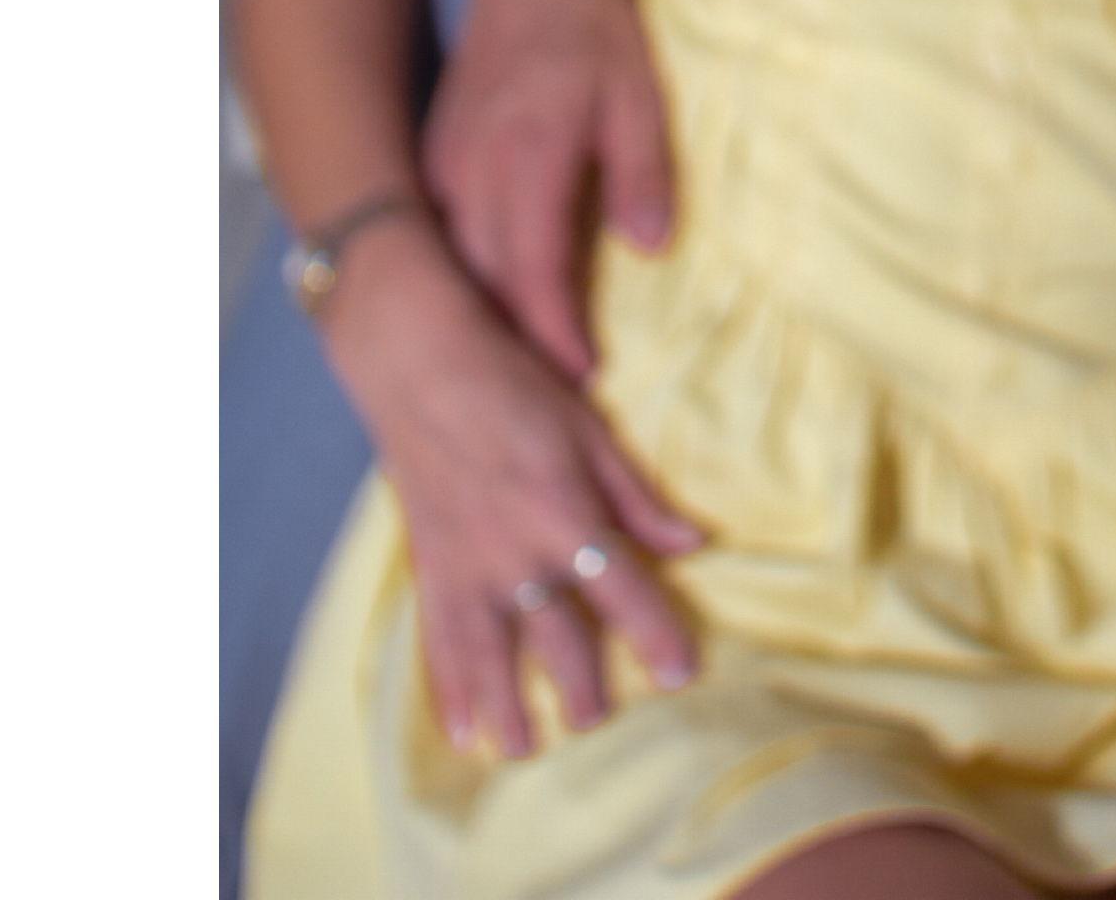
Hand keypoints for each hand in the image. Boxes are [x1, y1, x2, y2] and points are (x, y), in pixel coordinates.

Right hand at [324, 222, 703, 756]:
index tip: (680, 675)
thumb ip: (638, 496)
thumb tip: (693, 542)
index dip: (654, 635)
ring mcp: (468, 565)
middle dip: (582, 686)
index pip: (623, 589)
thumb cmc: (516, 387)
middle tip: (599, 719)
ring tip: (529, 748)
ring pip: (494, 654)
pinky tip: (459, 730)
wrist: (422, 368)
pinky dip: (449, 689)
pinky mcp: (430, 565)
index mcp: (567, 513)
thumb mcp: (590, 431)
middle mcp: (517, 552)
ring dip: (511, 706)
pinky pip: (440, 640)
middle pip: (559, 637)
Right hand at [423, 0, 672, 380]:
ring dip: (490, 319)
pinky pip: (446, 238)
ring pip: (458, 267)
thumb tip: (649, 249)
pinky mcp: (435, 159)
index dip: (554, 335)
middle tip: (558, 399)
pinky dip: (471, 279)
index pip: (531, 273)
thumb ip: (643, 174)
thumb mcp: (640, 97)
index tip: (583, 378)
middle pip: (485, 284)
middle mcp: (472, 169)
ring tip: (531, 369)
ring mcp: (445, 165)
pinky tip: (498, 307)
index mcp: (528, 155)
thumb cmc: (598, 31)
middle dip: (519, 347)